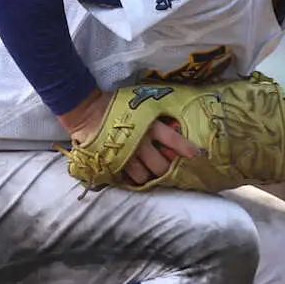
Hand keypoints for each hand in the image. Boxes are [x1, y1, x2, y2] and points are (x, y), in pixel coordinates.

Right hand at [59, 89, 199, 185]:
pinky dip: (131, 179)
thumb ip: (154, 115)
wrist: (86, 111)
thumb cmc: (115, 105)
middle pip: (160, 166)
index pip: (173, 139)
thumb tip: (172, 123)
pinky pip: (126, 178)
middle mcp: (140, 141)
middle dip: (165, 170)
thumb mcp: (139, 104)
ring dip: (147, 177)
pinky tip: (132, 176)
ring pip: (143, 176)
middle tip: (166, 170)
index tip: (197, 156)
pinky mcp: (112, 163)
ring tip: (148, 174)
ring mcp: (126, 154)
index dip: (186, 149)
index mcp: (149, 124)